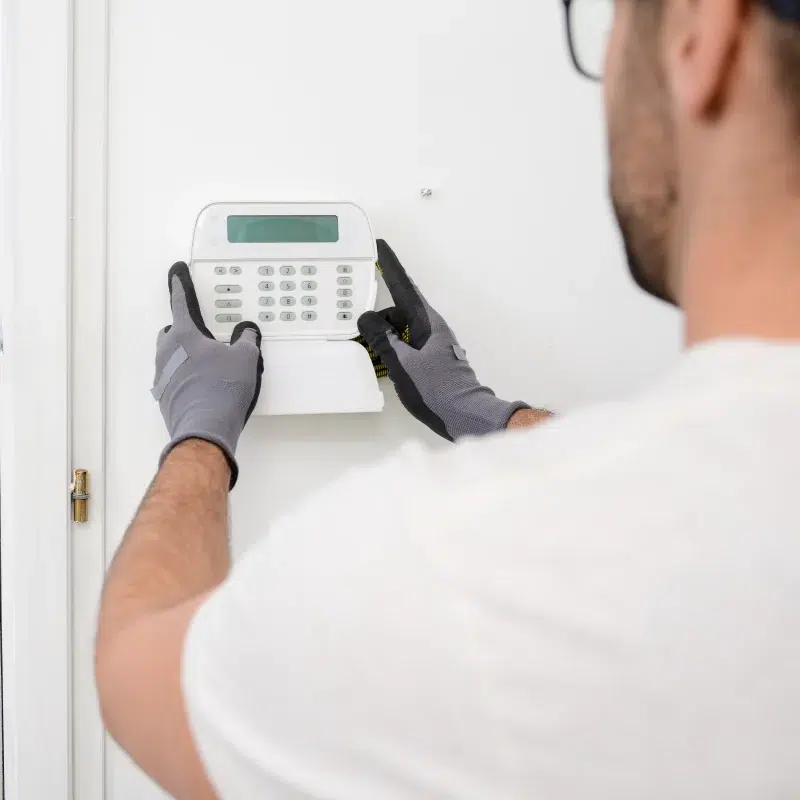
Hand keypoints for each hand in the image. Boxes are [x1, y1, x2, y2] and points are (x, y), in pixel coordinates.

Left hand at [152, 262, 263, 487]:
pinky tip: (205, 387)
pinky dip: (186, 377)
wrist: (205, 430)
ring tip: (208, 365)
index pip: (181, 302)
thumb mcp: (246, 359)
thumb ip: (246, 340)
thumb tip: (247, 330)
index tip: (176, 272)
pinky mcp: (165, 398)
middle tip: (203, 335)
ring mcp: (163, 376)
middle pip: (171, 332)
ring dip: (185, 355)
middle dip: (183, 329)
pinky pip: (175, 378)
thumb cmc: (223, 387)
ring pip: (171, 356)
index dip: (180, 285)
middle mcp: (167, 352)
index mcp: (184, 335)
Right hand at [358, 240, 528, 440]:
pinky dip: (394, 348)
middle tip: (363, 331)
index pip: (404, 286)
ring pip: (403, 328)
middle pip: (400, 309)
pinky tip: (387, 365)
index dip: (390, 266)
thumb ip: (382, 339)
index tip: (380, 247)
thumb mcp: (402, 363)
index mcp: (426, 322)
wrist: (466, 415)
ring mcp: (434, 343)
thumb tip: (367, 317)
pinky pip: (408, 343)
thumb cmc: (436, 390)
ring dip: (386, 336)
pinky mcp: (434, 358)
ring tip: (375, 355)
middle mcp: (432, 328)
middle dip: (380, 317)